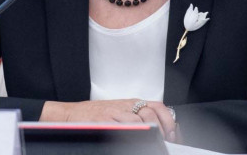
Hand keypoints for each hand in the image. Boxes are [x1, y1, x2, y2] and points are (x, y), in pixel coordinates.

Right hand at [40, 99, 177, 142]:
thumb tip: (160, 130)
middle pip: (150, 113)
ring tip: (151, 142)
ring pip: (139, 121)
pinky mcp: (105, 120)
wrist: (74, 115)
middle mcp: (126, 106)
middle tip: (164, 141)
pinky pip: (123, 127)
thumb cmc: (97, 116)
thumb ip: (138, 116)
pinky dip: (132, 133)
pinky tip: (135, 140)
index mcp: (132, 103)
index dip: (168, 119)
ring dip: (148, 132)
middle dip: (161, 129)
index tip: (172, 133)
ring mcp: (115, 113)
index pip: (157, 106)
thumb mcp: (121, 111)